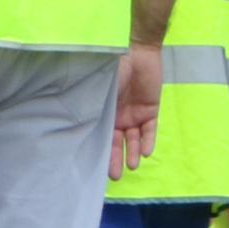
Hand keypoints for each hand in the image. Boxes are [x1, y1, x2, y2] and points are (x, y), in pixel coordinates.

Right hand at [106, 41, 163, 178]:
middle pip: (117, 142)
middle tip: (116, 176)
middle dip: (116, 159)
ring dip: (133, 152)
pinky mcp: (151, 111)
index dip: (101, 151)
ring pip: (134, 139)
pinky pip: (150, 130)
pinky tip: (146, 152)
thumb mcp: (99, 88)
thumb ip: (94, 106)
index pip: (102, 136)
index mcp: (104, 111)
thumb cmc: (113, 67)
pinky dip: (148, 141)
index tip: (98, 168)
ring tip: (132, 166)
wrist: (136, 51)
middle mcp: (118, 116)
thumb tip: (77, 124)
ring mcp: (135, 114)